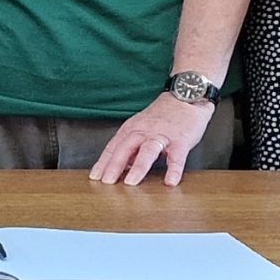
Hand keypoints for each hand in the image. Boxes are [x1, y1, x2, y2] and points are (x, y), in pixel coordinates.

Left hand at [89, 92, 214, 185]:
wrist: (185, 97)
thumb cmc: (163, 116)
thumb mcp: (141, 128)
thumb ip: (131, 148)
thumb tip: (119, 169)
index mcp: (132, 129)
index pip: (113, 147)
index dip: (103, 162)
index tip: (94, 177)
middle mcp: (144, 131)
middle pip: (126, 148)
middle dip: (114, 165)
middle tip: (106, 182)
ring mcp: (162, 135)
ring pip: (148, 151)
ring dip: (138, 167)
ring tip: (131, 183)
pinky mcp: (181, 140)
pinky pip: (177, 156)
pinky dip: (174, 170)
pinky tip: (170, 182)